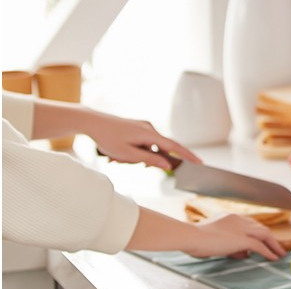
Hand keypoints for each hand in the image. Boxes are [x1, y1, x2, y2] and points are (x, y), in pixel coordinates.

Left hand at [86, 112, 201, 169]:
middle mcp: (149, 128)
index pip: (174, 146)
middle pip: (162, 149)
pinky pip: (145, 144)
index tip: (199, 163)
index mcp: (148, 134)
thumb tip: (168, 164)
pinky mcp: (138, 129)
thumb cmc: (107, 138)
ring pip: (151, 148)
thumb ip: (150, 159)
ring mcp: (144, 127)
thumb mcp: (128, 154)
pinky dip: (137, 152)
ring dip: (139, 157)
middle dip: (152, 160)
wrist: (91, 121)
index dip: (188, 156)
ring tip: (116, 157)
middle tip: (134, 162)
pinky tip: (119, 154)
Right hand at [187, 213, 287, 260]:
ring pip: (264, 234)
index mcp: (229, 217)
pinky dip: (268, 252)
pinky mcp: (241, 239)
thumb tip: (242, 253)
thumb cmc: (195, 239)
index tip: (263, 240)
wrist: (190, 236)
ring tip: (280, 253)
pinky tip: (273, 258)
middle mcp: (238, 220)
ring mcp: (241, 229)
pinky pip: (259, 246)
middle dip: (270, 238)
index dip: (257, 233)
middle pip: (260, 228)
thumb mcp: (214, 240)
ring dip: (274, 245)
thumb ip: (228, 244)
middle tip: (277, 247)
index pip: (249, 224)